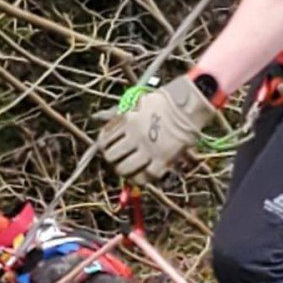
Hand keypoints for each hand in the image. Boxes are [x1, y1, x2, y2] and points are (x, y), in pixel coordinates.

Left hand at [96, 75, 217, 181]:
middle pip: (112, 156)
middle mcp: (136, 136)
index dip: (103, 147)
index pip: (105, 140)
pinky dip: (140, 179)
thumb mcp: (135, 104)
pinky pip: (146, 177)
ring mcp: (150, 149)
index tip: (108, 148)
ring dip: (123, 171)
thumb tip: (95, 117)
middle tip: (117, 160)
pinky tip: (139, 175)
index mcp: (127, 121)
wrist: (186, 107)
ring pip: (125, 169)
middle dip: (112, 160)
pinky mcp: (163, 160)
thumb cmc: (159, 104)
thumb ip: (115, 114)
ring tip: (126, 169)